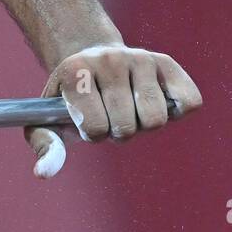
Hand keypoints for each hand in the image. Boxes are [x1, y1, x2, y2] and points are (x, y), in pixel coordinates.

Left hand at [24, 43, 202, 179]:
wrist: (90, 59)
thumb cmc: (71, 98)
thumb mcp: (49, 117)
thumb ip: (45, 145)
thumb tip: (42, 174)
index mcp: (75, 70)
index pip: (96, 129)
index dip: (94, 133)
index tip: (88, 117)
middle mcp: (107, 58)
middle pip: (128, 126)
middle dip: (119, 130)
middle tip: (110, 113)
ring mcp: (139, 57)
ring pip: (157, 120)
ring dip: (145, 124)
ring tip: (130, 107)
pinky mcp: (167, 63)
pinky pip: (189, 103)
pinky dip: (176, 112)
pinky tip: (154, 99)